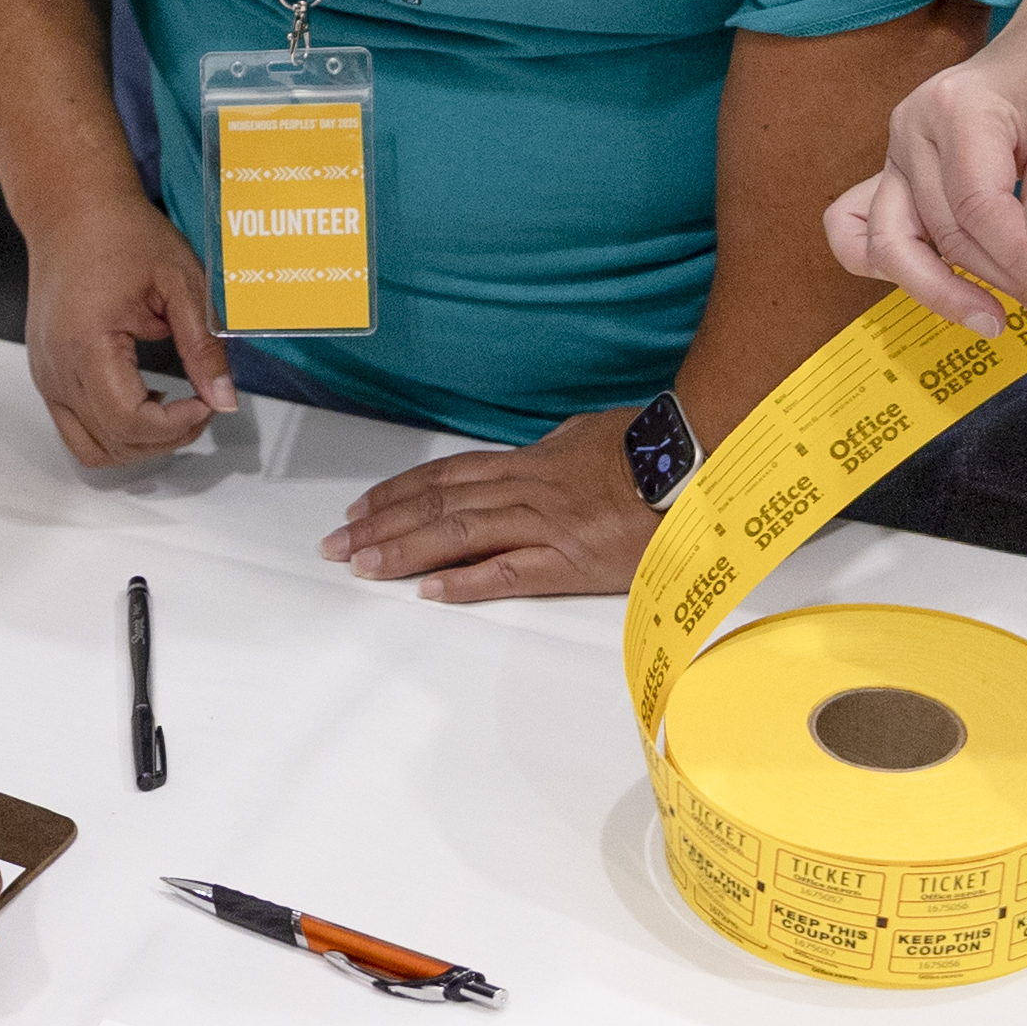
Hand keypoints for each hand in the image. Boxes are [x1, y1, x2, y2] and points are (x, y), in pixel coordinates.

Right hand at [20, 184, 233, 467]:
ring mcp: (46, 376)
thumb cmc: (120, 233)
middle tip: (200, 405)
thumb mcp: (180, 282)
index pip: (129, 422)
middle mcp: (57, 369)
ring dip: (139, 444)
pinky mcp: (47, 375)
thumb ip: (203, 346)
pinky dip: (114, 431)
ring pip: (91, 449)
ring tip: (172, 408)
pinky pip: (76, 428)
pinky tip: (144, 399)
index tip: (205, 403)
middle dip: (166, 438)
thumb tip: (224, 398)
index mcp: (87, 344)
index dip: (176, 426)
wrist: (72, 211)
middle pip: (113, 444)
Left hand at [325, 410, 654, 601]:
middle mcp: (523, 491)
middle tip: (337, 545)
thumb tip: (543, 448)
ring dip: (405, 551)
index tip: (360, 509)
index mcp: (527, 463)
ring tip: (364, 566)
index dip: (398, 493)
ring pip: (458, 536)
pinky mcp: (568, 560)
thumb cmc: (647, 447)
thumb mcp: (590, 434)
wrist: (689, 462)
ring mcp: (543, 525)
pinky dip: (466, 581)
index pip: (446, 476)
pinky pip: (507, 572)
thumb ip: (558, 447)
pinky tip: (430, 591)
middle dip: (381, 526)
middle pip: (438, 506)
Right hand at [826, 30, 1026, 332]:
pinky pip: (858, 231)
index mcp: (958, 106)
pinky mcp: (890, 172)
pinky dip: (891, 267)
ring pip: (895, 242)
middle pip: (942, 231)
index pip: (977, 207)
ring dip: (944, 290)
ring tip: (993, 320)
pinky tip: (944, 288)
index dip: (1018, 261)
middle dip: (997, 282)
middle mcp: (912, 126)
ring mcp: (893, 150)